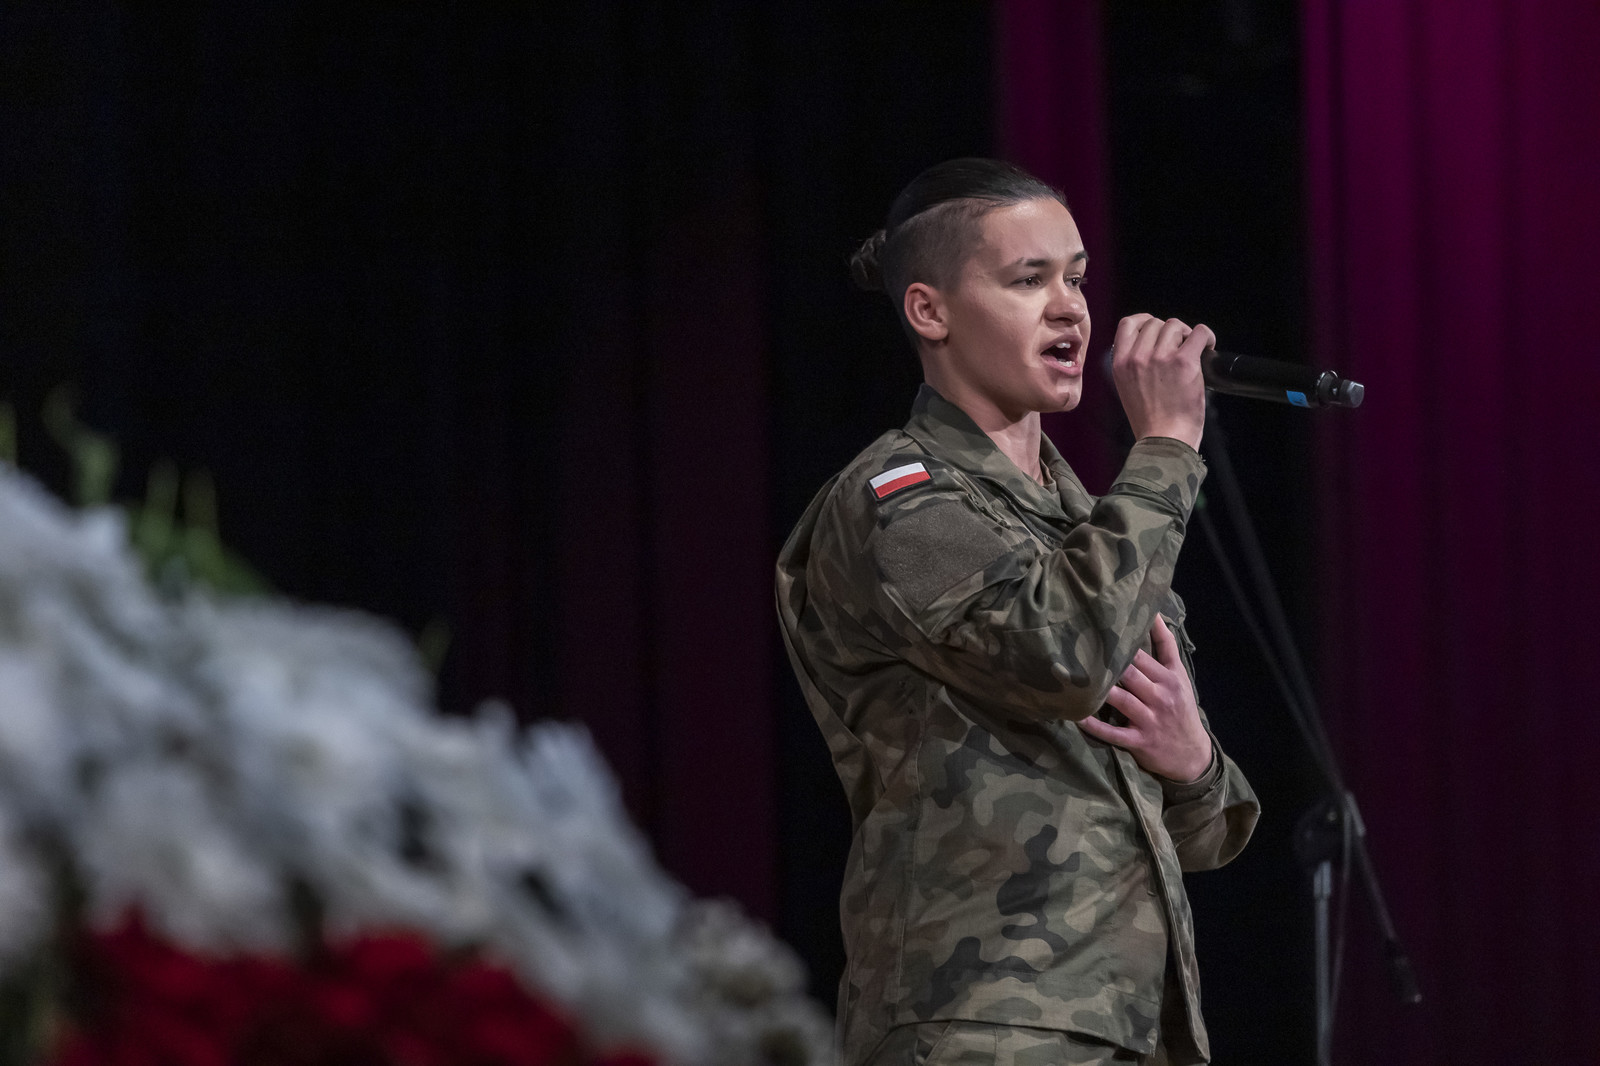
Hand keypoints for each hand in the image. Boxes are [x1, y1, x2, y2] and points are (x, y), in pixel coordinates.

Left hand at [1078, 615, 1212, 782]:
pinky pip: (1114, 733)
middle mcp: (1162, 695)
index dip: (1138, 632)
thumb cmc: (1180, 710)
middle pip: (1134, 671)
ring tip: (1077, 678)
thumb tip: (1154, 616)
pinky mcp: (1141, 741)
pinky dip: (1095, 726)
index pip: (1156, 649)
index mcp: (1171, 677)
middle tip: (1084, 645)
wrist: (1193, 756)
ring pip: (1123, 700)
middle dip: (1111, 660)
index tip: (1117, 617)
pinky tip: (1077, 717)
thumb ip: (1165, 650)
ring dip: (1101, 690)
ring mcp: (1151, 719)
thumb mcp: (1179, 679)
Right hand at [1109, 314, 1214, 450]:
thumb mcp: (1127, 389)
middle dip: (1169, 332)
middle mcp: (1137, 357)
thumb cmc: (1150, 421)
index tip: (1156, 329)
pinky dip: (1206, 336)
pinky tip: (1208, 347)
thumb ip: (1133, 365)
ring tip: (1192, 351)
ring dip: (1186, 335)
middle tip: (1180, 347)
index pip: (1128, 323)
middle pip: (1155, 323)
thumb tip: (1153, 344)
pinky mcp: (1184, 362)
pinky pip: (1199, 332)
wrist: (1164, 441)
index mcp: (1120, 363)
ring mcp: (1160, 358)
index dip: (1145, 321)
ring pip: (1175, 325)